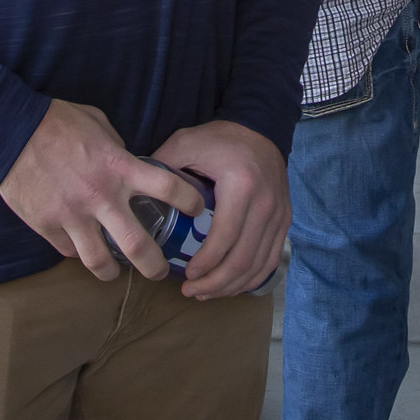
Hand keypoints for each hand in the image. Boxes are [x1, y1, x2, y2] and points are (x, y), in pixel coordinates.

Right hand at [0, 99, 204, 281]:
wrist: (9, 131)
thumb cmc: (58, 121)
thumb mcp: (99, 126)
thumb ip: (119, 150)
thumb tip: (130, 165)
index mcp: (119, 167)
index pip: (168, 188)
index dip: (189, 201)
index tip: (197, 209)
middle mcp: (101, 196)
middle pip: (138, 245)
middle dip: (154, 266)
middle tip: (160, 272)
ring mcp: (72, 215)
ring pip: (99, 261)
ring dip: (112, 272)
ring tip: (117, 273)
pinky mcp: (46, 225)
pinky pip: (68, 250)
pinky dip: (78, 253)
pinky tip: (82, 248)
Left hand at [153, 119, 288, 298]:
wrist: (261, 127)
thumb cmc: (221, 139)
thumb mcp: (186, 142)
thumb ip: (161, 165)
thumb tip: (134, 192)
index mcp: (241, 186)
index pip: (224, 237)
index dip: (205, 264)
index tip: (186, 276)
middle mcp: (266, 204)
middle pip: (243, 259)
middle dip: (215, 283)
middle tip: (191, 291)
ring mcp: (279, 214)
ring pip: (258, 265)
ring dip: (231, 286)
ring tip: (206, 292)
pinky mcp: (284, 219)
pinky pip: (271, 259)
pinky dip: (252, 278)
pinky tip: (231, 285)